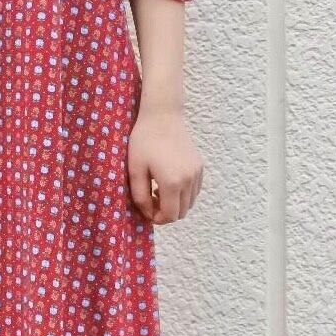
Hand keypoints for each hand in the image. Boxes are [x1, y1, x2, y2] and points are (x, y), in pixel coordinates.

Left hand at [126, 104, 203, 223]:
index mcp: (172, 183)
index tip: (147, 210)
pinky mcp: (200, 167)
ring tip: (158, 189)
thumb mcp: (135, 170)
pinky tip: (169, 182)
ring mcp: (197, 173)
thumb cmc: (143, 142)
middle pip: (182, 212)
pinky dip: (183, 194)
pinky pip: (194, 191)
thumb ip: (140, 196)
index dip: (158, 219)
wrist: (162, 117)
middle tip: (150, 200)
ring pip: (189, 203)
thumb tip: (148, 213)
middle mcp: (189, 181)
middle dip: (166, 213)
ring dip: (175, 204)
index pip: (170, 216)